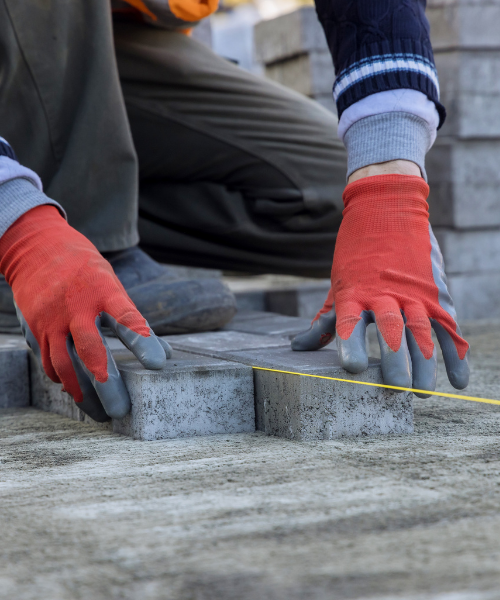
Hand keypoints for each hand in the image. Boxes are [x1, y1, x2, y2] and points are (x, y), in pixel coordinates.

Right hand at [0, 205, 171, 420]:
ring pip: (64, 364)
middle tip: (122, 410)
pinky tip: (76, 391)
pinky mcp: (34, 328)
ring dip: (83, 392)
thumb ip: (133, 319)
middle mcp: (75, 305)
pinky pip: (48, 362)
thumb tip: (164, 354)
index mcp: (102, 289)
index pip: (126, 317)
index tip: (158, 364)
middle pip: (91, 349)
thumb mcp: (112, 284)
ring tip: (100, 413)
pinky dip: (63, 380)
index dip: (143, 341)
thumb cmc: (86, 271)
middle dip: (106, 383)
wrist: (36, 249)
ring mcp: (51, 318)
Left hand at [292, 173, 468, 396]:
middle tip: (396, 388)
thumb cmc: (355, 254)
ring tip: (422, 392)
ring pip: (421, 330)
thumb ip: (325, 320)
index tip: (351, 369)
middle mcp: (385, 292)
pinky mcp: (434, 292)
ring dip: (424, 363)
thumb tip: (298, 348)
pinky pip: (448, 326)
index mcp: (355, 291)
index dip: (350, 345)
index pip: (350, 322)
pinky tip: (458, 380)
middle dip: (395, 361)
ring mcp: (413, 292)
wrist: (387, 208)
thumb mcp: (337, 284)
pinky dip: (456, 353)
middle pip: (391, 330)